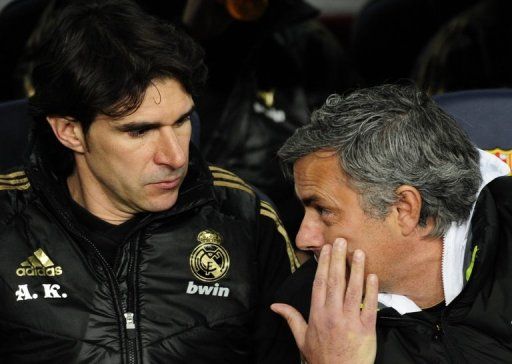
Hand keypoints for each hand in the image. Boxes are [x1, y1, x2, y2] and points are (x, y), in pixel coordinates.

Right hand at [271, 238, 377, 363]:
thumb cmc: (321, 357)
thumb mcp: (301, 338)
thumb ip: (291, 318)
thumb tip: (274, 306)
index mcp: (317, 314)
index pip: (319, 283)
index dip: (323, 264)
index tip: (326, 249)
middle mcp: (332, 314)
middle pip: (335, 281)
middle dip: (338, 260)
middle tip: (342, 241)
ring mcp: (350, 321)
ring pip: (353, 290)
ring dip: (356, 270)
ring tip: (359, 252)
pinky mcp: (366, 329)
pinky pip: (369, 306)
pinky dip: (371, 290)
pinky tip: (372, 276)